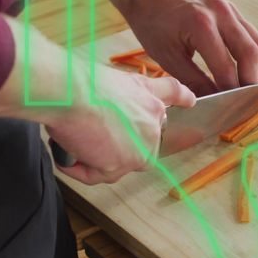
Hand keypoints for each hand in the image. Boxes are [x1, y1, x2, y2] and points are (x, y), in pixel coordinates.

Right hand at [49, 66, 194, 184]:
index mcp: (150, 99)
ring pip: (115, 166)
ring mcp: (139, 148)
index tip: (191, 101)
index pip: (173, 96)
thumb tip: (110, 115)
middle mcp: (152, 125)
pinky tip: (67, 156)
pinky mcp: (119, 166)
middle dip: (113, 148)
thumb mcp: (113, 81)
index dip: (181, 100)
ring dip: (91, 158)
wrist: (69, 93)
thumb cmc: (80, 83)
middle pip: (139, 148)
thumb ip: (126, 99)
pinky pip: (95, 176)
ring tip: (72, 141)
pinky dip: (77, 168)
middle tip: (88, 134)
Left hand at [102, 0, 257, 96]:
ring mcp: (230, 9)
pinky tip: (250, 72)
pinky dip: (254, 56)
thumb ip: (193, 82)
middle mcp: (221, 13)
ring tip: (254, 91)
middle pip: (250, 53)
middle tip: (248, 104)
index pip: (226, 67)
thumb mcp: (168, 58)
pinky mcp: (232, 10)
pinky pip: (252, 35)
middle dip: (252, 82)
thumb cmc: (152, 24)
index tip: (232, 110)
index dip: (231, 91)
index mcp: (201, 25)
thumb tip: (213, 104)